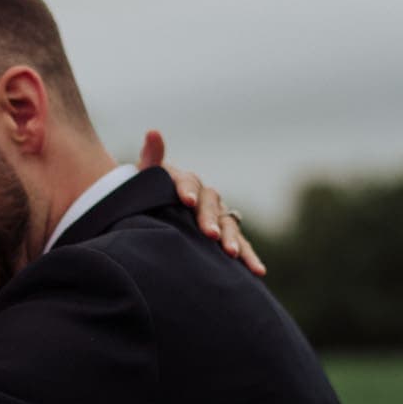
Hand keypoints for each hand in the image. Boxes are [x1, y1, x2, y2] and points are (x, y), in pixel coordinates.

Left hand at [135, 130, 266, 276]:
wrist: (155, 213)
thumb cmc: (147, 196)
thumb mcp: (144, 179)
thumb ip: (151, 159)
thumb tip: (153, 132)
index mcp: (185, 181)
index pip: (188, 182)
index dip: (187, 190)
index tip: (186, 201)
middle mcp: (205, 196)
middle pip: (211, 205)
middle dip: (211, 220)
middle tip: (209, 234)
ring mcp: (218, 216)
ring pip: (228, 225)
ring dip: (232, 240)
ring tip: (232, 254)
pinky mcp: (224, 236)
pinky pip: (239, 246)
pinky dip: (249, 257)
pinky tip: (258, 272)